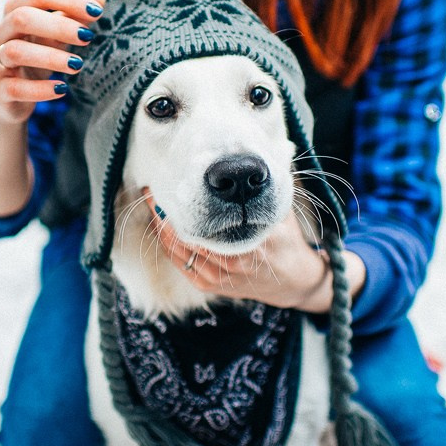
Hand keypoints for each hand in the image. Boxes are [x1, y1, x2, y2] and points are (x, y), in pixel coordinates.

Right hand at [0, 0, 104, 124]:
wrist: (12, 95)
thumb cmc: (37, 54)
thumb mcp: (56, 34)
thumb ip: (74, 15)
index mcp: (14, 10)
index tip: (97, 11)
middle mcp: (0, 32)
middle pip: (22, 17)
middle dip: (58, 26)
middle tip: (87, 37)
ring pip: (16, 52)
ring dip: (50, 57)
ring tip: (77, 65)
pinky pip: (15, 88)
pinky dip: (40, 89)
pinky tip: (62, 89)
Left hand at [145, 191, 335, 312]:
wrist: (293, 281)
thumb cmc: (287, 241)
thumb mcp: (281, 213)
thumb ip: (266, 190)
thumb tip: (252, 159)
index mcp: (251, 242)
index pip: (207, 222)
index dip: (183, 204)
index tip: (171, 182)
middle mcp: (232, 262)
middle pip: (186, 236)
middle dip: (166, 213)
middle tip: (153, 191)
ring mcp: (218, 277)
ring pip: (178, 251)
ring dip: (162, 228)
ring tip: (154, 204)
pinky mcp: (209, 285)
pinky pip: (179, 263)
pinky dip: (168, 244)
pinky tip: (162, 226)